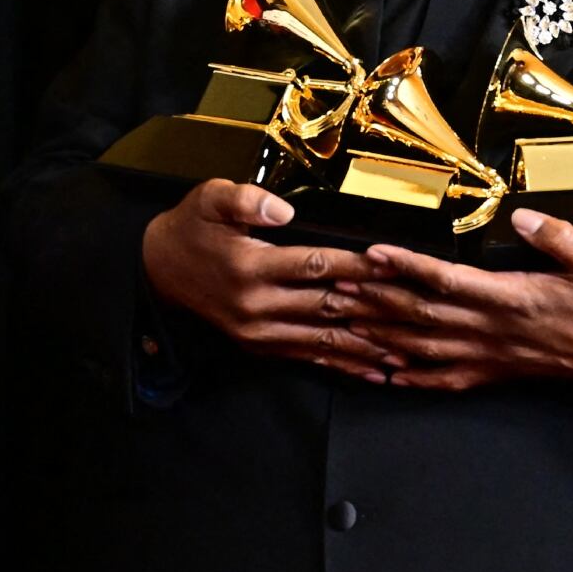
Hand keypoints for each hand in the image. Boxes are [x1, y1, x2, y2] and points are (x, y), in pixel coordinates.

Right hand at [141, 178, 401, 381]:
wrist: (156, 269)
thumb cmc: (192, 227)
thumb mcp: (210, 199)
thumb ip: (246, 200)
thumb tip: (284, 209)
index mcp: (250, 268)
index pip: (316, 265)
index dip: (357, 266)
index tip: (393, 266)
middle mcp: (257, 306)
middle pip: (328, 308)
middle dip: (375, 312)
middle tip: (416, 316)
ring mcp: (257, 332)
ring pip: (322, 341)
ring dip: (365, 349)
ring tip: (406, 354)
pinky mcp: (258, 345)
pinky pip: (306, 358)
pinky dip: (341, 365)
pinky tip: (371, 372)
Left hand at [337, 208, 572, 393]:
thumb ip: (560, 236)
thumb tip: (524, 215)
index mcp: (517, 298)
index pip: (448, 280)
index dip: (406, 266)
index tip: (373, 252)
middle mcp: (497, 331)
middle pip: (421, 316)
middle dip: (374, 300)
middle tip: (334, 286)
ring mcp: (496, 357)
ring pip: (424, 349)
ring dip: (380, 335)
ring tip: (344, 323)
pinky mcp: (501, 373)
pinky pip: (447, 380)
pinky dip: (411, 377)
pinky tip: (386, 373)